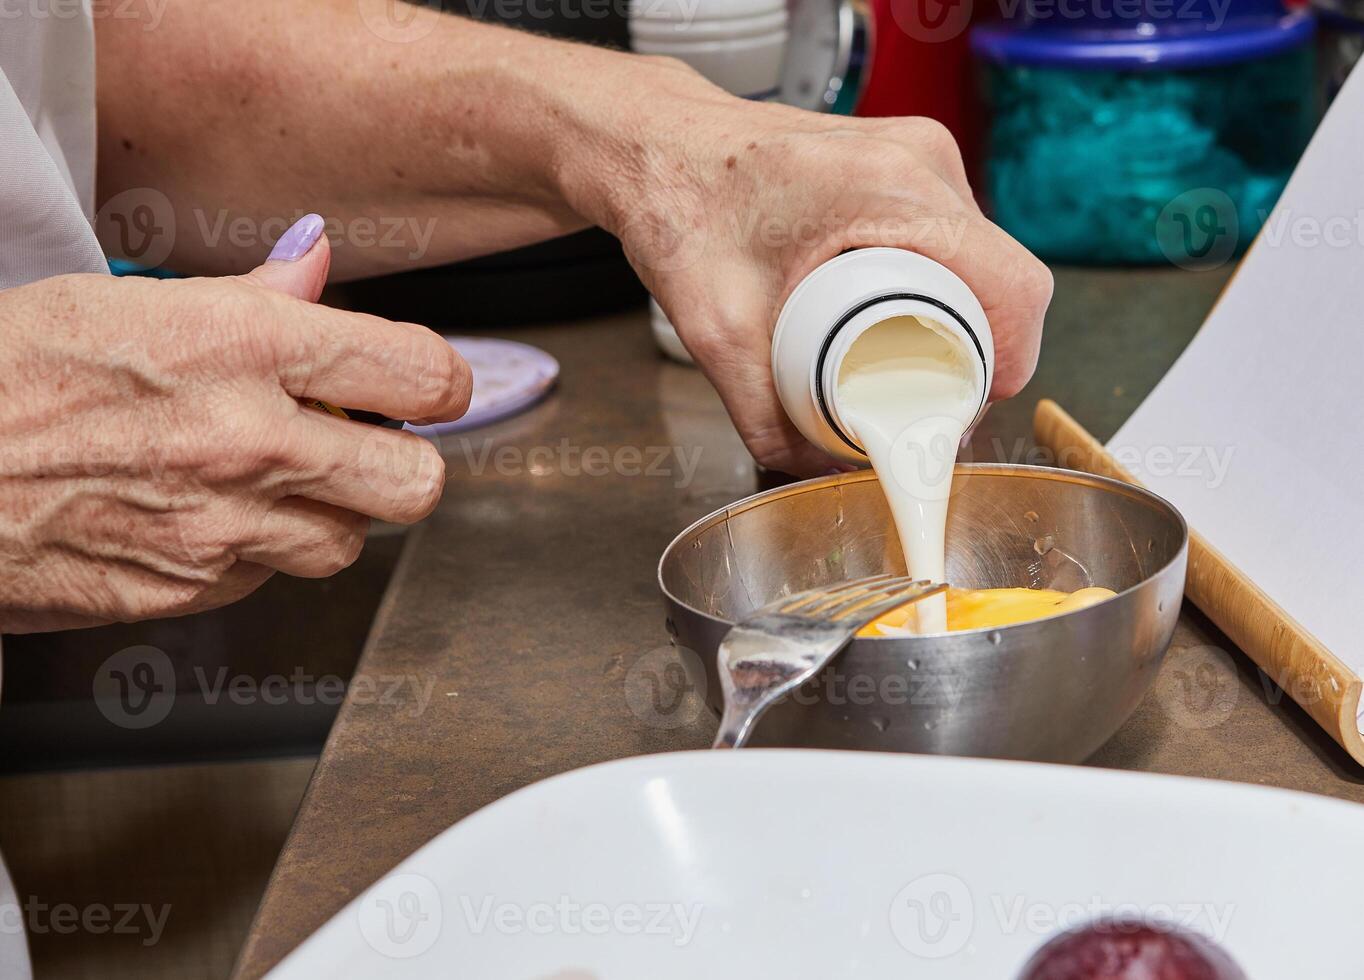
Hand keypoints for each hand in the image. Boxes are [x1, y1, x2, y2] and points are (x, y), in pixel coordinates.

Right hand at [0, 224, 470, 632]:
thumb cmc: (4, 377)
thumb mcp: (124, 300)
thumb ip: (250, 296)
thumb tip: (316, 265)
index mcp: (247, 349)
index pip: (423, 374)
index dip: (437, 380)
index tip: (421, 383)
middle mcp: (253, 443)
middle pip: (418, 482)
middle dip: (401, 460)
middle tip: (362, 439)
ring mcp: (225, 529)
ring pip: (351, 542)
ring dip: (328, 512)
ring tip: (269, 477)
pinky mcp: (191, 590)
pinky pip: (271, 580)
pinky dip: (258, 552)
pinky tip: (205, 513)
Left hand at [575, 62, 1052, 475]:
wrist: (658, 152)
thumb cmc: (681, 209)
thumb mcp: (717, 332)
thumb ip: (763, 417)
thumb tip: (816, 468)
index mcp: (888, 189)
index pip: (1010, 283)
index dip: (1010, 358)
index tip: (973, 406)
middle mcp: (917, 159)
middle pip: (1001, 274)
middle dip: (981, 348)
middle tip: (932, 399)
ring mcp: (916, 152)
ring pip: (982, 252)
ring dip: (966, 312)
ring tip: (917, 362)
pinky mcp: (904, 158)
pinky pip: (956, 230)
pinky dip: (945, 279)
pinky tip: (909, 312)